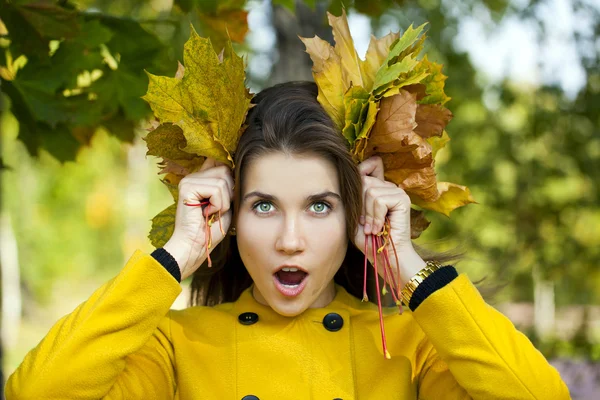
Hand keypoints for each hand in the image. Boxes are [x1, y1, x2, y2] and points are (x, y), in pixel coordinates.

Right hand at [163, 158, 233, 279]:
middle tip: (217, 208)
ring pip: (222, 181)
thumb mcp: (225, 203)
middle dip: (228, 193)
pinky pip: (216, 189)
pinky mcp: (187, 187)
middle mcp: (192, 177)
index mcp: (200, 179)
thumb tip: (233, 168)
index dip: (229, 174)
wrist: (195, 245)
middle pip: (225, 170)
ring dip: (223, 202)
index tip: (228, 192)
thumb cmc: (211, 229)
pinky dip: (218, 205)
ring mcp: (188, 181)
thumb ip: (228, 186)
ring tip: (211, 212)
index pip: (219, 161)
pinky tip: (207, 213)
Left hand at [353, 156, 425, 286]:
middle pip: (364, 181)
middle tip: (365, 222)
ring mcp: (397, 192)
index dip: (362, 168)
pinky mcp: (402, 200)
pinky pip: (379, 200)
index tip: (353, 181)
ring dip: (367, 214)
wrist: (385, 256)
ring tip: (372, 228)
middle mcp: (389, 188)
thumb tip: (352, 180)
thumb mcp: (356, 216)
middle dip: (360, 204)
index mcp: (379, 189)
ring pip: (370, 191)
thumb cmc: (370, 240)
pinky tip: (379, 228)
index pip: (372, 165)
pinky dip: (375, 216)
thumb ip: (354, 198)